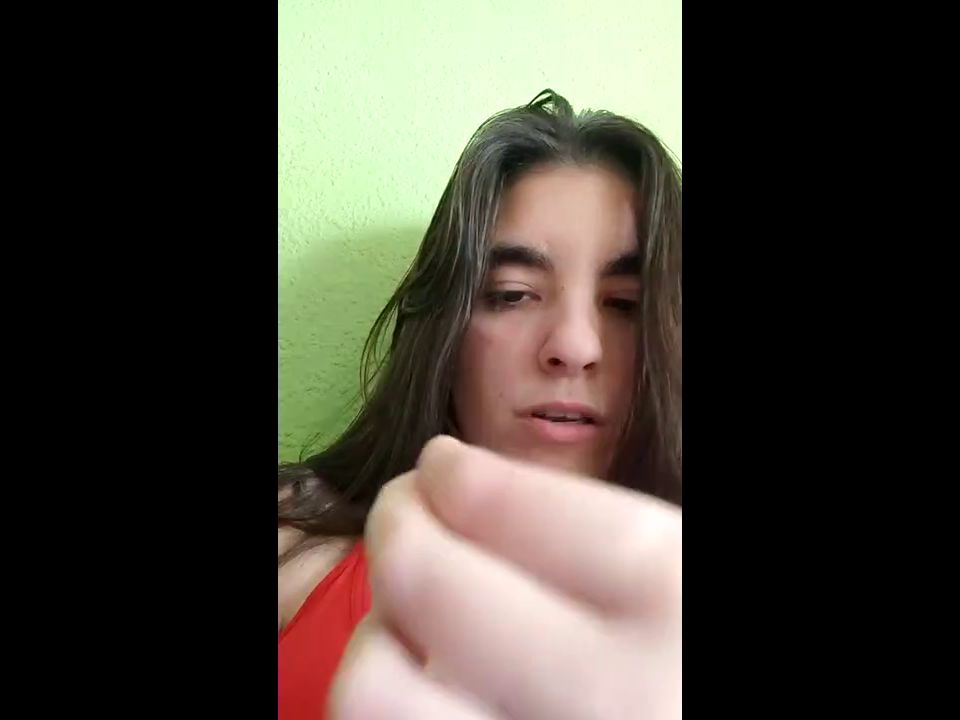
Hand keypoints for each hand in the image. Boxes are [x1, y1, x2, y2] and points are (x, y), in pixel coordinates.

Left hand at [330, 436, 681, 719]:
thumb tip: (468, 498)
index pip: (523, 514)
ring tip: (415, 613)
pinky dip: (401, 704)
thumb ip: (612, 549)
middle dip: (400, 525)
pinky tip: (432, 685)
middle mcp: (609, 693)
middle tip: (404, 510)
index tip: (441, 462)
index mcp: (676, 599)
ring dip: (384, 631)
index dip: (462, 477)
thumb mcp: (687, 578)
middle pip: (432, 585)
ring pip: (377, 690)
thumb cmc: (694, 656)